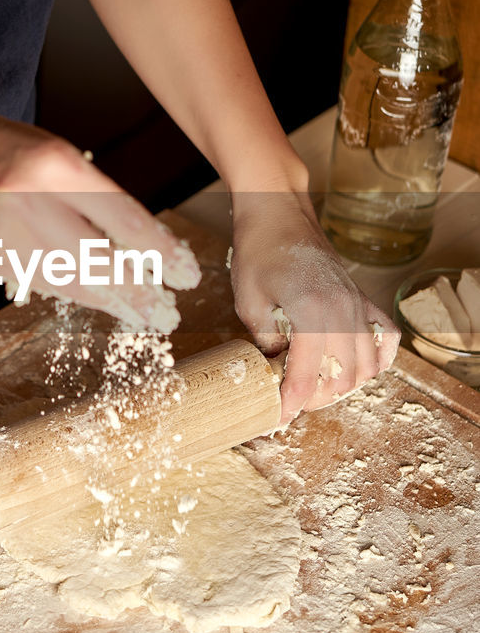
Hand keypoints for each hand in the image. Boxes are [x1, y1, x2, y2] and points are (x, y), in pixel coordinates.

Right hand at [0, 102, 200, 329]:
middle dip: (136, 291)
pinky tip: (91, 296)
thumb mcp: (51, 150)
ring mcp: (3, 234)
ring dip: (106, 300)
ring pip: (67, 281)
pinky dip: (67, 290)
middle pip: (97, 260)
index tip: (185, 273)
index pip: (121, 217)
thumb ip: (89, 191)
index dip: (158, 251)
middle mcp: (28, 200)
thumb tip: (136, 240)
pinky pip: (37, 282)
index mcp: (54, 164)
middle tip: (164, 310)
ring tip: (137, 311)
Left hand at [229, 190, 399, 422]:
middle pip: (342, 380)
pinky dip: (375, 360)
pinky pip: (385, 339)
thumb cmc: (258, 252)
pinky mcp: (363, 298)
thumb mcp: (248, 303)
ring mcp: (358, 304)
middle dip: (316, 398)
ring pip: (366, 367)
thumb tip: (276, 374)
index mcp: (312, 313)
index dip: (290, 405)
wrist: (278, 215)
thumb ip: (266, 344)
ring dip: (343, 384)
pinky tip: (353, 365)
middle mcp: (343, 311)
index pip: (306, 378)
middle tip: (289, 399)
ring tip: (314, 385)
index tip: (277, 418)